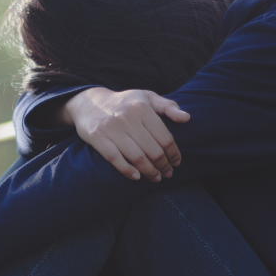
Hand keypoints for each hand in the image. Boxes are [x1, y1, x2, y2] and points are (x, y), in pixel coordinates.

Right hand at [62, 87, 188, 181]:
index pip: (165, 137)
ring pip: (136, 157)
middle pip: (153, 150)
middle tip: (167, 173)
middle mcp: (127, 118)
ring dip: (149, 172)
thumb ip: (167, 106)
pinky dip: (127, 170)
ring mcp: (111, 128)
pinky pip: (115, 159)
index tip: (177, 162)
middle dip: (164, 166)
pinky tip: (136, 177)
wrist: (88, 103)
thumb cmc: (124, 103)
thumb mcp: (146, 97)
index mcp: (142, 108)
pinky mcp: (97, 138)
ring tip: (156, 178)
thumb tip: (187, 118)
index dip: (174, 153)